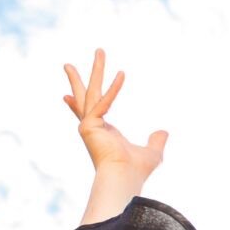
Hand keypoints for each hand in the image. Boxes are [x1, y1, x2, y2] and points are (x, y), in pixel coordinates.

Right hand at [62, 49, 168, 182]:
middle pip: (83, 98)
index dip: (76, 104)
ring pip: (91, 91)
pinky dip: (114, 89)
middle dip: (76, 80)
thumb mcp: (152, 153)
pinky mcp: (88, 125)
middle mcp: (91, 127)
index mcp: (101, 133)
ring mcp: (88, 125)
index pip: (87, 114)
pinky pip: (104, 101)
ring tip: (100, 51)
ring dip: (97, 70)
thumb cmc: (136, 170)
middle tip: (67, 64)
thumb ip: (156, 141)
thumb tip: (164, 132)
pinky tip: (123, 74)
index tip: (65, 95)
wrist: (125, 178)